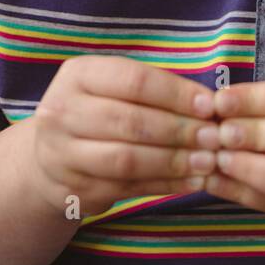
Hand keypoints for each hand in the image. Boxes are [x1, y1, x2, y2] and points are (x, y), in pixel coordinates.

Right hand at [30, 54, 221, 218]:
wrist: (49, 157)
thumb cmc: (97, 112)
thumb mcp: (113, 87)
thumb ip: (154, 91)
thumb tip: (210, 104)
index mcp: (78, 75)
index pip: (134, 81)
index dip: (176, 94)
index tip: (210, 106)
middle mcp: (61, 112)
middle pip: (130, 121)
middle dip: (180, 131)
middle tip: (215, 138)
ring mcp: (62, 154)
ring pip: (127, 160)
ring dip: (174, 162)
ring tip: (208, 162)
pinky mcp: (72, 189)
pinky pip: (125, 188)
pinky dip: (163, 186)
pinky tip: (191, 182)